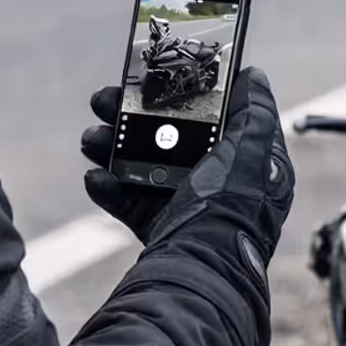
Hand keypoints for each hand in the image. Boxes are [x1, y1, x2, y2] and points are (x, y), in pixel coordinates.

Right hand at [80, 71, 294, 260]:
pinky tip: (95, 178)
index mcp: (246, 162)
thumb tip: (253, 75)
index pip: (215, 117)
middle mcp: (218, 182)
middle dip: (132, 117)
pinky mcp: (161, 228)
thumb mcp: (251, 150)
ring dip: (112, 149)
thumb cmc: (230, 207)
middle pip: (170, 137)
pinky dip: (110, 189)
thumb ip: (254, 111)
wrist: (200, 269)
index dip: (185, 94)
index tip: (154, 77)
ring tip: (90, 139)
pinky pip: (131, 202)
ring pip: (144, 167)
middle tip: (102, 102)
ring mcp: (187, 206)